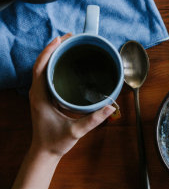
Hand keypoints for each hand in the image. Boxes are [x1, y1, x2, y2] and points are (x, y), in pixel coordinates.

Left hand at [29, 33, 115, 157]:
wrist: (45, 152)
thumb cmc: (56, 141)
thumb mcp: (75, 131)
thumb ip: (93, 120)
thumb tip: (110, 107)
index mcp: (40, 97)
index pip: (40, 68)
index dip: (49, 51)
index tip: (60, 39)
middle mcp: (38, 92)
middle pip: (42, 63)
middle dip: (54, 48)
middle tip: (70, 37)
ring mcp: (41, 94)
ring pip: (43, 68)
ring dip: (54, 54)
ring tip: (69, 44)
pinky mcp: (45, 96)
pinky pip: (48, 75)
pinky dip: (55, 64)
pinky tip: (67, 61)